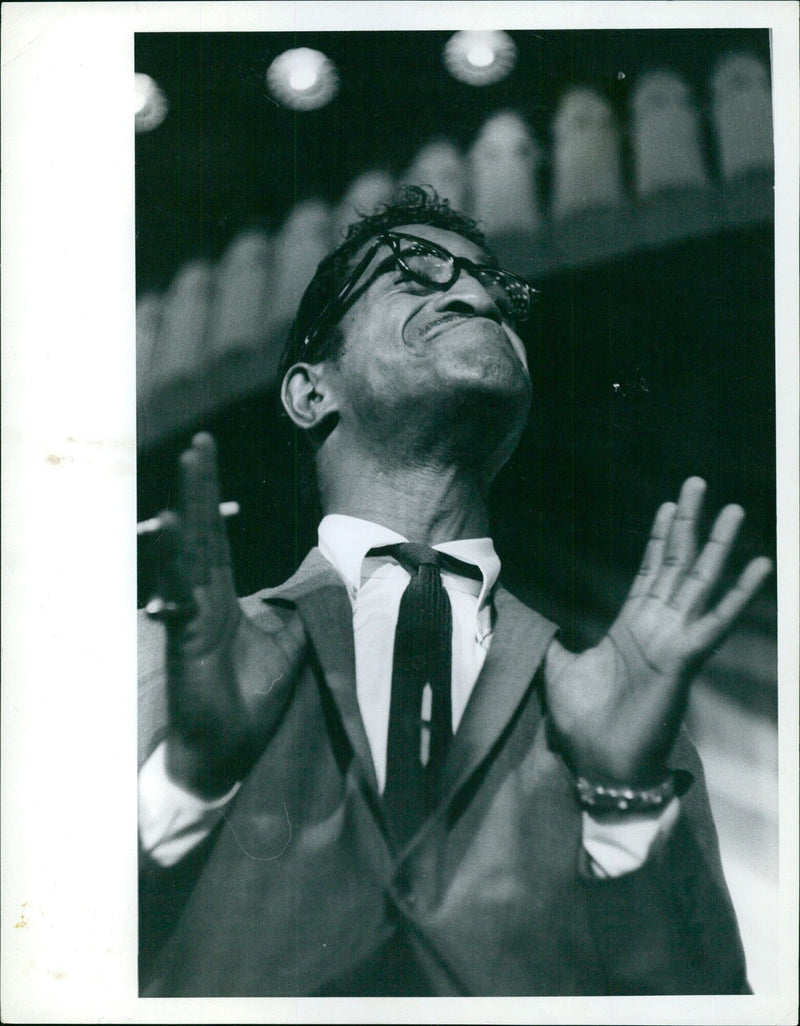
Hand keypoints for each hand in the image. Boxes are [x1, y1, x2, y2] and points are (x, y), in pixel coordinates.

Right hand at [145, 433, 300, 797]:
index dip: (214, 497)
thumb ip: (300, 609)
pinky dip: (175, 570)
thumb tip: (326, 575)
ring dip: (187, 517)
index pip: (217, 538)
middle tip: (198, 445)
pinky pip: (178, 600)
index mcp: (222, 599)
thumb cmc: (246, 702)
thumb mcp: (288, 648)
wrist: (220, 754)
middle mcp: (201, 601)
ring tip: (186, 473)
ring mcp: (190, 620)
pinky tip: (172, 534)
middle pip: (201, 536)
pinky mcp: (185, 643)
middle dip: (200, 490)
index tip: (206, 452)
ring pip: (187, 560)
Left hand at [544, 477, 771, 784]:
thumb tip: (541, 621)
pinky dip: (739, 594)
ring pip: (700, 583)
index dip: (660, 538)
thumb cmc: (584, 722)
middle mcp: (658, 627)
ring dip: (718, 547)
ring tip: (735, 511)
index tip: (669, 505)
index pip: (649, 571)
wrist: (598, 763)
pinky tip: (760, 566)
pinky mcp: (685, 659)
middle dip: (689, 524)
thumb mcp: (558, 670)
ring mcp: (675, 641)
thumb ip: (555, 642)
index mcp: (631, 626)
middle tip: (699, 484)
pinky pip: (716, 622)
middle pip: (677, 564)